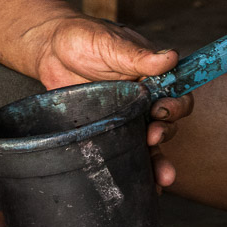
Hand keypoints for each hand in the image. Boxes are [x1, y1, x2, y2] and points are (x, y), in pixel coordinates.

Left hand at [24, 15, 192, 186]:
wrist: (48, 49)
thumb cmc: (82, 37)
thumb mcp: (110, 43)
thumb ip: (138, 55)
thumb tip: (170, 56)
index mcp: (151, 76)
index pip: (177, 93)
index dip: (177, 105)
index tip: (162, 109)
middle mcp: (143, 99)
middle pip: (167, 123)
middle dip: (166, 133)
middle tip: (153, 136)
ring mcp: (125, 118)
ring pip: (151, 144)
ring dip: (160, 162)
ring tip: (163, 178)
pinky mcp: (107, 132)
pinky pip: (126, 153)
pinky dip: (138, 172)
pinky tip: (147, 189)